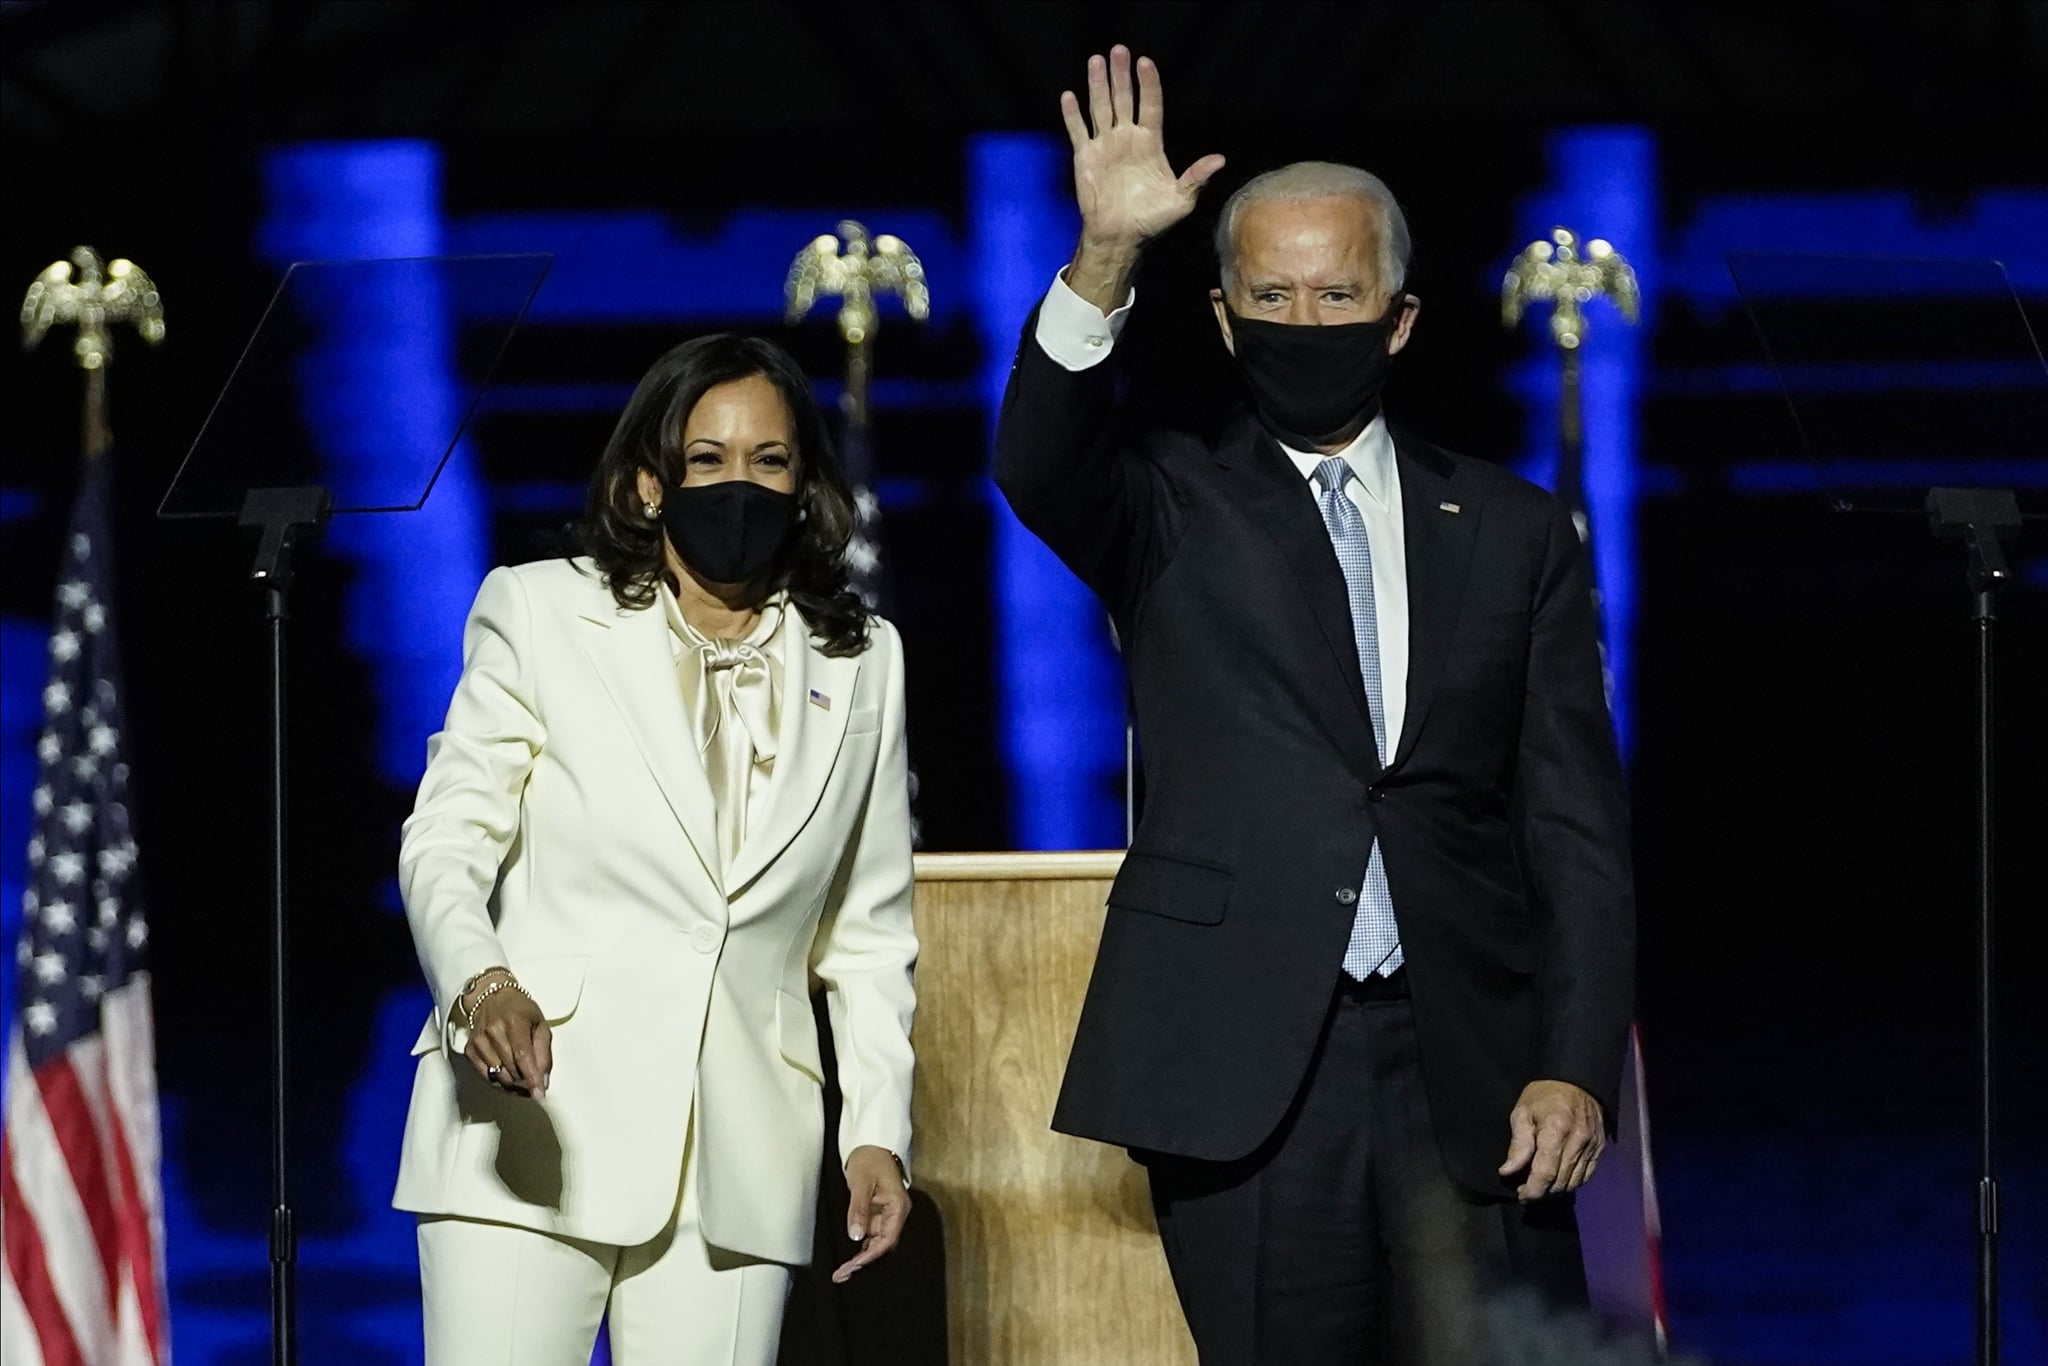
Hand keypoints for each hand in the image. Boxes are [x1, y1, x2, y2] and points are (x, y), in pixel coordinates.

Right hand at [462, 973, 551, 1098]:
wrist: (491, 996)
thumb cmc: (519, 1009)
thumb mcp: (540, 1024)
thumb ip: (544, 1053)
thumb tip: (543, 1080)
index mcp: (515, 1022)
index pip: (523, 1056)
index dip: (532, 1078)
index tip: (539, 1094)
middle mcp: (494, 1031)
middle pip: (511, 1069)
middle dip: (525, 1080)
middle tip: (533, 1079)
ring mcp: (479, 1041)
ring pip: (498, 1076)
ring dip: (512, 1082)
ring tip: (520, 1074)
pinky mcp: (469, 1050)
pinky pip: (485, 1076)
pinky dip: (498, 1081)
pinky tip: (506, 1074)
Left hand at [832, 1145, 910, 1282]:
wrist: (871, 1143)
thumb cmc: (869, 1159)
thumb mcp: (861, 1183)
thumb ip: (858, 1209)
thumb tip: (855, 1236)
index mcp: (898, 1206)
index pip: (888, 1238)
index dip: (871, 1255)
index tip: (854, 1265)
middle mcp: (896, 1213)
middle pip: (883, 1244)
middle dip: (863, 1261)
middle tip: (842, 1274)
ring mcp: (887, 1214)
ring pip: (876, 1242)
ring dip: (860, 1257)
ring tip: (842, 1272)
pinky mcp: (878, 1213)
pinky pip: (871, 1235)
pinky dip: (860, 1246)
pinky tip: (850, 1257)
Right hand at [1058, 45, 1224, 308]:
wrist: (1120, 237)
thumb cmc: (1153, 220)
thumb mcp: (1181, 200)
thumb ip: (1196, 177)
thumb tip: (1220, 160)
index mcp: (1151, 143)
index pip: (1150, 105)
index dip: (1148, 84)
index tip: (1145, 63)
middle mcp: (1127, 138)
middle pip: (1123, 99)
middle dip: (1121, 75)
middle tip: (1119, 50)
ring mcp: (1105, 145)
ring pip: (1100, 107)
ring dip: (1098, 85)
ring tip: (1096, 60)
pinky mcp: (1085, 157)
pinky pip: (1078, 131)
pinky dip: (1073, 115)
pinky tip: (1069, 96)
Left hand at [1499, 1080, 1603, 1201]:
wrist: (1577, 1081)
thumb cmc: (1544, 1095)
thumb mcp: (1522, 1113)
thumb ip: (1518, 1145)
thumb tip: (1507, 1172)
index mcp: (1555, 1131)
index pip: (1545, 1173)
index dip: (1532, 1190)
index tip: (1521, 1195)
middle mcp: (1577, 1142)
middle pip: (1560, 1182)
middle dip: (1542, 1193)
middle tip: (1526, 1191)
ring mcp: (1592, 1147)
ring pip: (1574, 1183)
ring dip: (1556, 1191)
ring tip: (1540, 1187)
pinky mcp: (1600, 1150)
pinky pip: (1586, 1176)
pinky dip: (1571, 1183)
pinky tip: (1558, 1180)